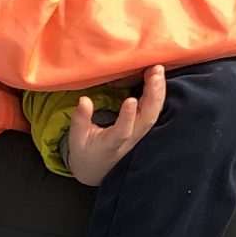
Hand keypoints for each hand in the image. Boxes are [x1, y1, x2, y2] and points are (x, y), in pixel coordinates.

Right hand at [66, 66, 164, 186]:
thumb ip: (80, 120)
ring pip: (154, 112)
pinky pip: (154, 108)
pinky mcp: (143, 124)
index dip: (128, 117)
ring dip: (159, 90)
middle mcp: (131, 137)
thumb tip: (84, 99)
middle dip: (154, 94)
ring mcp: (140, 131)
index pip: (123, 131)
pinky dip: (158, 91)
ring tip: (158, 69)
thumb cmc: (86, 151)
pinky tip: (157, 74)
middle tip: (155, 71)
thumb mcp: (77, 139)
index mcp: (112, 143)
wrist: (98, 167)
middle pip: (147, 118)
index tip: (130, 100)